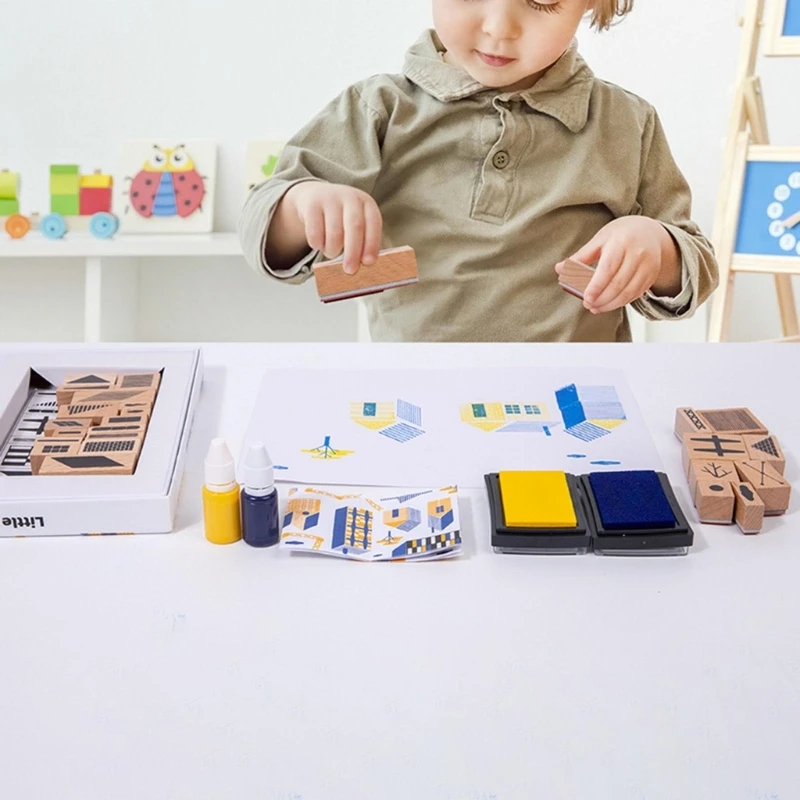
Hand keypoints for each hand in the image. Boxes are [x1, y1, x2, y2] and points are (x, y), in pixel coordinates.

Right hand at [285, 182, 382, 273]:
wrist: (314, 196)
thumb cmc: (340, 217)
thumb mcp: (356, 223)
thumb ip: (362, 241)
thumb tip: (363, 267)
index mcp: (367, 203)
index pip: (374, 223)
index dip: (372, 243)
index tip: (368, 262)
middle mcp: (350, 198)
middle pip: (355, 227)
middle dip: (353, 252)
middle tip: (350, 270)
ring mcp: (330, 199)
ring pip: (334, 232)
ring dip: (333, 250)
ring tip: (331, 252)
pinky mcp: (311, 205)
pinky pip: (315, 232)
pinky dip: (317, 244)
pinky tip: (319, 244)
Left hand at [556, 216, 680, 313]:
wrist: (649, 232)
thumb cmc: (620, 236)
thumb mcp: (599, 240)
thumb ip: (581, 256)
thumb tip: (559, 269)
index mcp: (621, 242)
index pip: (608, 268)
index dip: (597, 286)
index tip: (586, 298)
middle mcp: (638, 254)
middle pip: (618, 283)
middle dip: (602, 299)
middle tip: (588, 304)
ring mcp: (648, 266)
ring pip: (628, 292)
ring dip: (611, 304)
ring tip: (596, 308)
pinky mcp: (652, 276)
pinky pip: (636, 294)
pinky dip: (621, 302)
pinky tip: (610, 304)